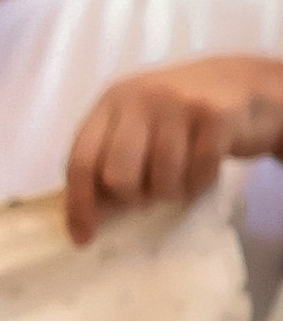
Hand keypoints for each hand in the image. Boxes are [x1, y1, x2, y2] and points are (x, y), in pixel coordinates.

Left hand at [64, 55, 282, 244]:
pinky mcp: (214, 116)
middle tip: (149, 192)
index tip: (84, 238)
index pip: (81, 160)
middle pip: (118, 177)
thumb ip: (109, 159)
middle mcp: (139, 98)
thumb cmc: (181, 114)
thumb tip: (86, 218)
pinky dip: (201, 183)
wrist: (241, 82)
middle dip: (133, 198)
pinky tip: (204, 169)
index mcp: (111, 102)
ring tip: (181, 175)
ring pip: (161, 181)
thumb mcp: (138, 125)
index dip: (79, 204)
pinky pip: (198, 175)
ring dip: (172, 192)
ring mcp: (178, 104)